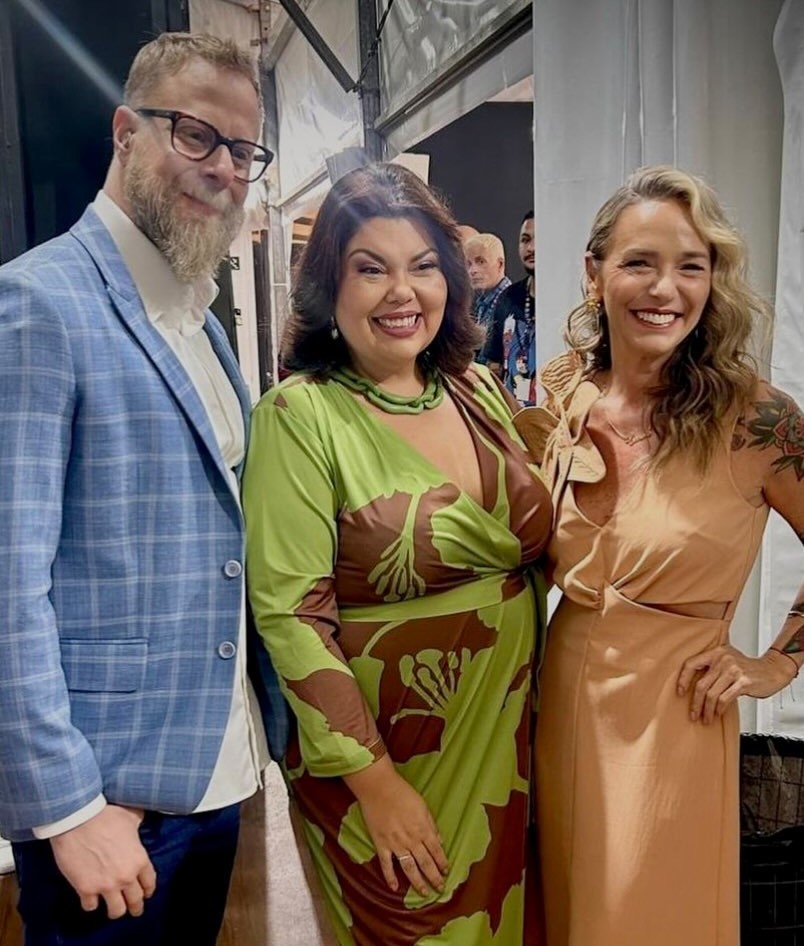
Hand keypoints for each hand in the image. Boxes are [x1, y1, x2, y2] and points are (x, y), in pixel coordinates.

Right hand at [50, 805, 156, 918]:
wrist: (78, 819)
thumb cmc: (106, 814)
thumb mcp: (130, 815)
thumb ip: (138, 821)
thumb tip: (140, 818)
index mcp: (139, 859)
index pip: (149, 882)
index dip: (148, 889)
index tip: (146, 892)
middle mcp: (126, 876)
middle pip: (135, 901)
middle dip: (136, 907)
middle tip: (134, 909)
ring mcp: (106, 885)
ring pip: (116, 910)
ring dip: (116, 910)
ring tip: (114, 908)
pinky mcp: (86, 889)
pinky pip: (91, 906)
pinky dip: (91, 904)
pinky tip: (91, 900)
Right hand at [345, 757, 447, 896]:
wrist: (378, 788)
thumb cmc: (402, 793)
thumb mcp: (422, 806)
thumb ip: (431, 825)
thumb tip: (439, 840)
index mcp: (422, 829)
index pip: (436, 851)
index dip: (442, 863)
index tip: (446, 872)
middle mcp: (411, 840)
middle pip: (425, 863)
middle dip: (434, 877)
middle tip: (440, 888)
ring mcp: (395, 844)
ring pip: (409, 868)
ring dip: (418, 882)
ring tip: (424, 893)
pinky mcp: (381, 844)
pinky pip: (386, 864)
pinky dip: (390, 877)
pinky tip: (395, 888)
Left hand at [677, 644, 795, 723]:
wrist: (772, 670)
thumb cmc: (748, 668)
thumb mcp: (727, 660)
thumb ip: (712, 668)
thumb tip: (693, 688)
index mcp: (716, 652)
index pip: (691, 664)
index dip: (683, 679)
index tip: (680, 691)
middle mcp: (723, 659)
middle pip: (701, 685)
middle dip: (695, 703)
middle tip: (693, 714)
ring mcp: (733, 670)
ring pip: (712, 694)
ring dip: (707, 710)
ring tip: (706, 718)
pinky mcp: (743, 682)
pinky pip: (724, 699)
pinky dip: (719, 709)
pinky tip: (718, 714)